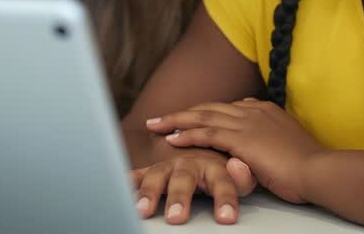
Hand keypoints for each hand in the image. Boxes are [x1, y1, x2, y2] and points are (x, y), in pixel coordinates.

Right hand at [130, 148, 255, 224]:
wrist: (201, 143)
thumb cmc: (223, 167)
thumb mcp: (240, 175)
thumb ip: (243, 177)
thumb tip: (239, 167)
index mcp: (214, 165)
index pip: (222, 183)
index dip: (225, 200)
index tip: (226, 219)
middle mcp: (189, 164)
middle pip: (184, 179)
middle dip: (179, 198)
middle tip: (177, 218)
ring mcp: (169, 167)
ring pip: (157, 176)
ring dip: (149, 192)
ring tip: (143, 211)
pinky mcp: (153, 172)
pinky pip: (138, 175)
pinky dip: (129, 181)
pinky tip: (120, 188)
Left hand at [147, 99, 323, 203]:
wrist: (317, 170)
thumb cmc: (306, 164)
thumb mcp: (286, 143)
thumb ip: (270, 137)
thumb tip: (257, 139)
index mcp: (264, 110)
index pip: (226, 107)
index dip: (203, 113)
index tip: (188, 118)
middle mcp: (252, 110)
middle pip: (209, 107)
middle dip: (183, 113)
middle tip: (160, 118)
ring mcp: (246, 122)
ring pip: (202, 116)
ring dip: (176, 120)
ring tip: (156, 125)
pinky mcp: (241, 139)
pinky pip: (207, 133)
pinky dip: (187, 134)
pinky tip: (171, 139)